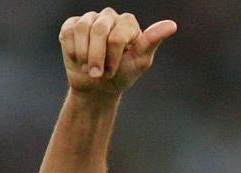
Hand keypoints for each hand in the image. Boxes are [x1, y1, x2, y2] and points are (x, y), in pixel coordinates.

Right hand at [59, 8, 176, 98]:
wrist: (98, 87)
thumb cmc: (123, 74)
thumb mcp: (140, 61)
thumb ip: (153, 41)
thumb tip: (172, 25)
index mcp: (128, 22)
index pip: (117, 36)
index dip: (113, 58)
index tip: (114, 71)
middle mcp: (109, 16)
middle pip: (98, 31)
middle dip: (97, 58)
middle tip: (98, 74)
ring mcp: (90, 18)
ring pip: (81, 30)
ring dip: (83, 55)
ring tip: (89, 68)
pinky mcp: (72, 25)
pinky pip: (68, 33)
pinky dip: (72, 51)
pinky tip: (78, 59)